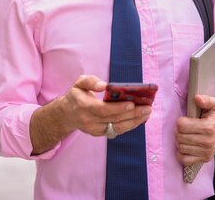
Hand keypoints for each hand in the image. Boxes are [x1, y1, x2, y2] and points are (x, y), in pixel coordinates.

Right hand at [30, 75, 151, 154]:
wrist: (66, 114)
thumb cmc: (76, 95)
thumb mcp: (79, 83)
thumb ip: (90, 81)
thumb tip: (104, 85)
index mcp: (83, 105)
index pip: (102, 109)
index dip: (118, 108)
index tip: (131, 103)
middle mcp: (89, 120)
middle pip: (114, 119)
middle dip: (133, 114)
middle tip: (147, 108)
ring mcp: (94, 129)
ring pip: (117, 128)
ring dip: (134, 122)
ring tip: (147, 113)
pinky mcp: (99, 133)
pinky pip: (116, 130)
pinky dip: (129, 125)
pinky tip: (139, 119)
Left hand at [175, 95, 214, 165]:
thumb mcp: (213, 106)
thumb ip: (205, 100)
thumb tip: (197, 98)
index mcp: (208, 127)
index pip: (181, 125)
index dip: (180, 121)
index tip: (185, 120)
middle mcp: (207, 142)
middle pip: (179, 136)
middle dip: (179, 131)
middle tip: (184, 128)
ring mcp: (206, 152)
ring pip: (180, 147)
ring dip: (179, 141)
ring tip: (185, 136)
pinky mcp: (204, 159)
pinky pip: (184, 160)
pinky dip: (181, 154)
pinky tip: (185, 146)